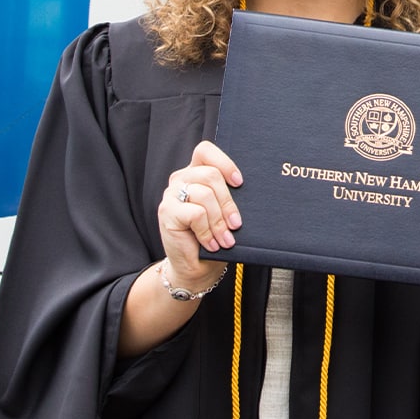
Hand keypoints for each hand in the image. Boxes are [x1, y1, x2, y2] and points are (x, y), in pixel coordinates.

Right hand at [155, 140, 242, 294]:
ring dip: (219, 222)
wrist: (195, 267)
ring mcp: (171, 194)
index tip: (239, 183)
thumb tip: (253, 189)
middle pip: (210, 175)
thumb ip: (229, 197)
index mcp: (195, 173)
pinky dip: (207, 231)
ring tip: (225, 239)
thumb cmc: (214, 238)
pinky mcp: (167, 211)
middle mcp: (181, 179)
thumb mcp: (224, 213)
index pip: (205, 150)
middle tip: (236, 224)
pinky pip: (196, 214)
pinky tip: (210, 243)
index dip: (224, 162)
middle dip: (228, 202)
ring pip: (205, 194)